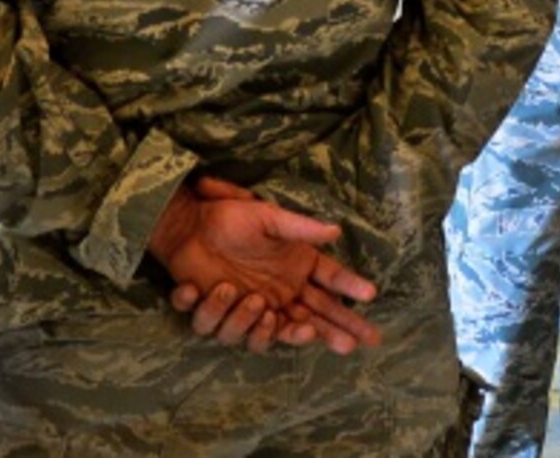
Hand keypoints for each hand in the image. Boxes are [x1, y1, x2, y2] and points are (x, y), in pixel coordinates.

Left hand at [150, 177, 382, 353]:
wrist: (188, 225)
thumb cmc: (231, 218)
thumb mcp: (268, 217)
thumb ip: (301, 227)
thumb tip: (337, 230)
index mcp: (298, 265)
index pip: (332, 280)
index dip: (351, 288)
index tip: (371, 294)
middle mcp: (282, 290)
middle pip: (317, 315)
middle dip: (340, 330)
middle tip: (364, 343)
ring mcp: (255, 306)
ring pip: (273, 332)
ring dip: (268, 327)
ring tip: (262, 308)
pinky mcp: (222, 314)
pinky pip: (227, 329)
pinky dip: (224, 315)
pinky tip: (220, 293)